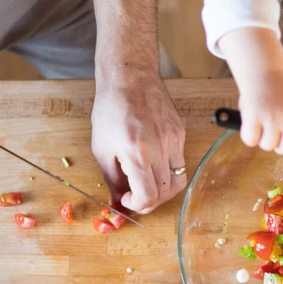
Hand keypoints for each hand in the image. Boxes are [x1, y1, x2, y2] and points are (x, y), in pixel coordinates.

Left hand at [90, 74, 187, 213]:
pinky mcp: (180, 133)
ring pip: (178, 181)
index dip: (137, 205)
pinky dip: (168, 171)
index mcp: (137, 154)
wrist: (129, 78)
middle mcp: (160, 149)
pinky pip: (180, 162)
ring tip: (148, 185)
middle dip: (150, 202)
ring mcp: (174, 140)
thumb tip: (118, 201)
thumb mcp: (102, 148)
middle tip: (137, 197)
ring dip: (163, 190)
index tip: (128, 200)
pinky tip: (153, 164)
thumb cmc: (111, 109)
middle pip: (165, 193)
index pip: (148, 197)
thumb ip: (112, 179)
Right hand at [235, 69, 282, 155]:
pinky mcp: (254, 117)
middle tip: (270, 136)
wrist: (263, 70)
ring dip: (261, 139)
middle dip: (277, 146)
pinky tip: (250, 125)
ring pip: (267, 146)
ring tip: (260, 124)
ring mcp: (272, 118)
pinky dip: (248, 136)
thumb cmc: (278, 88)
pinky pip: (250, 140)